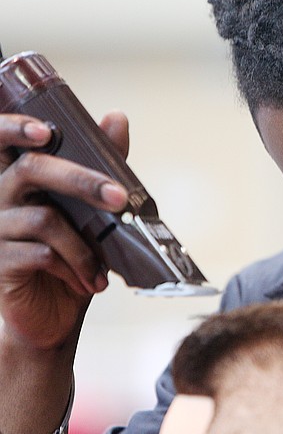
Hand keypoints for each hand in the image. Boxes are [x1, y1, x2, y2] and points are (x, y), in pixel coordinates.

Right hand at [0, 112, 129, 349]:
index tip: (47, 130)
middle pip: (31, 170)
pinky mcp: (0, 263)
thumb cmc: (69, 256)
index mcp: (17, 179)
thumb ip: (98, 164)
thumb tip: (116, 117)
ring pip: (44, 219)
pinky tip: (87, 281)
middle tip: (119, 198)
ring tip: (103, 267)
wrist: (54, 316)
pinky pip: (41, 254)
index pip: (0, 140)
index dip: (14, 127)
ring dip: (85, 245)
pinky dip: (74, 267)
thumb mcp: (89, 210)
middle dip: (82, 180)